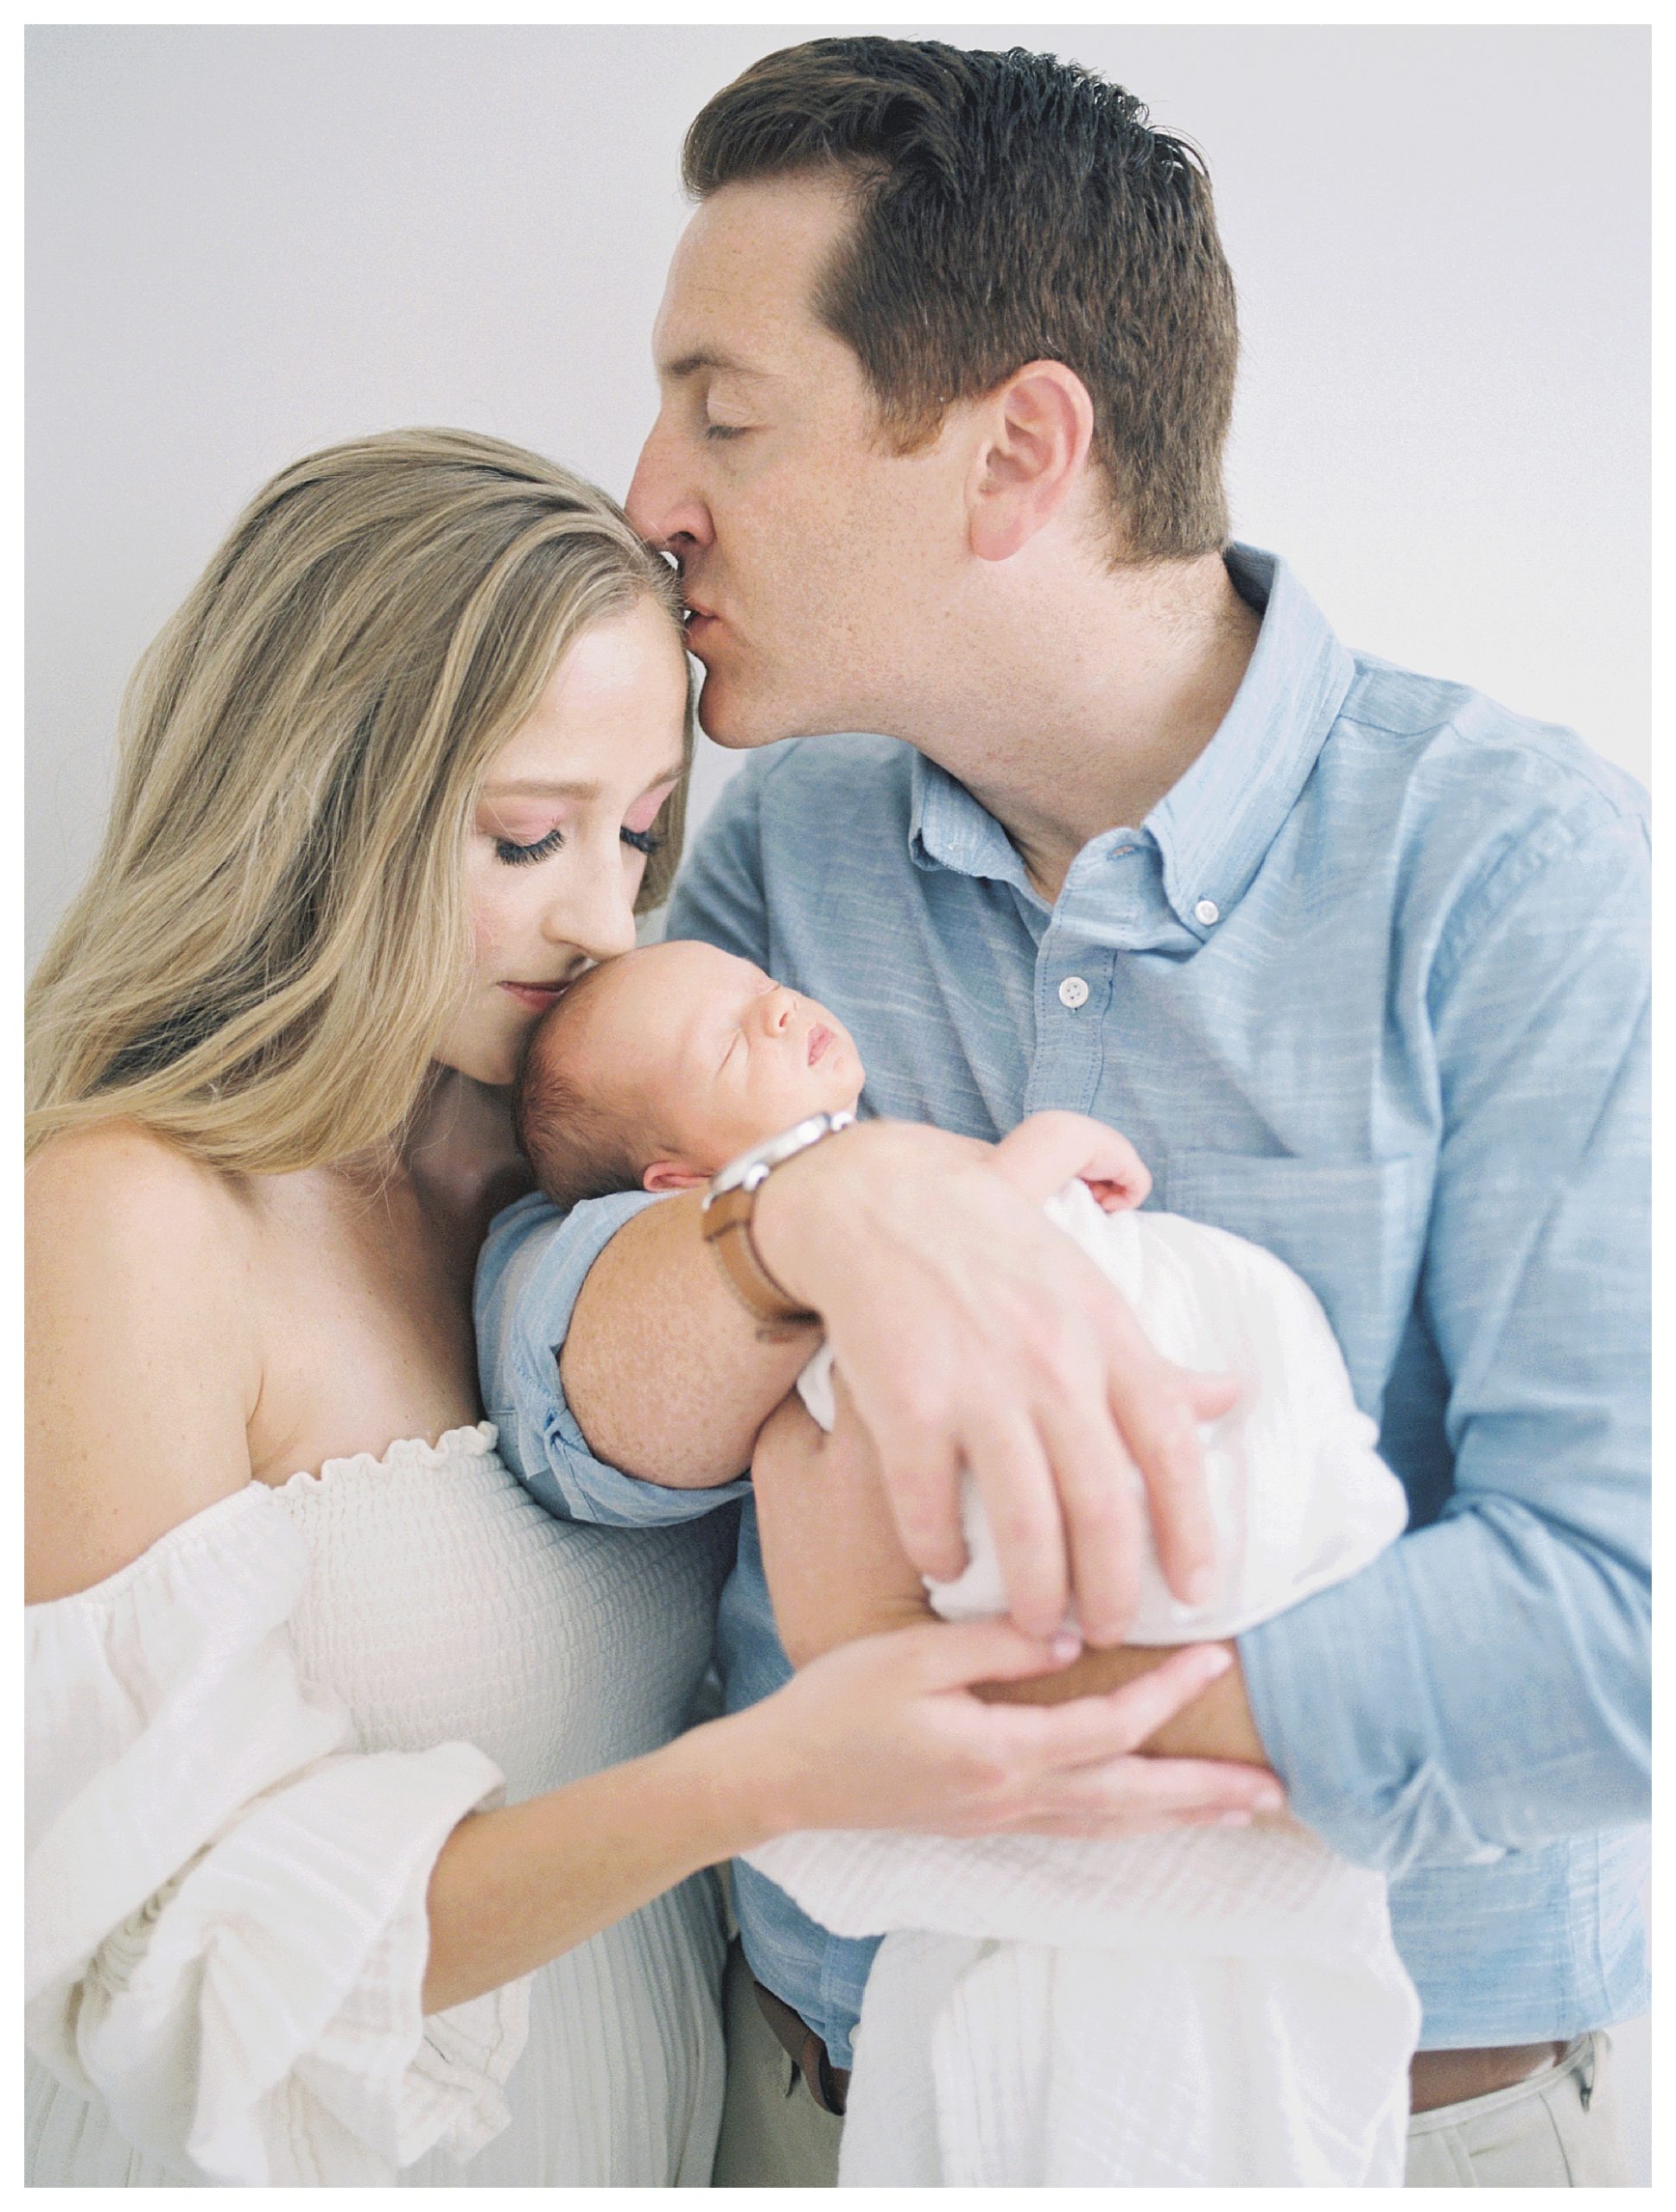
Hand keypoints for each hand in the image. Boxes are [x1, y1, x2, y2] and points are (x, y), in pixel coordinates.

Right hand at [723, 1622, 1283, 1840]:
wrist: (781, 1778)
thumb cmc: (838, 1706)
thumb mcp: (911, 1655)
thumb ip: (994, 1643)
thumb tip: (1068, 1633)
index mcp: (998, 1754)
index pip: (1107, 1728)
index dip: (1167, 1694)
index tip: (1218, 1658)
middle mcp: (1011, 1798)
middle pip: (1131, 1800)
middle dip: (1206, 1793)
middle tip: (1277, 1790)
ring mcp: (999, 1819)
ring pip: (1112, 1824)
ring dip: (1180, 1816)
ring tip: (1240, 1812)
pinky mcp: (985, 1823)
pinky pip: (1079, 1827)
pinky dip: (1129, 1822)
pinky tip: (1149, 1815)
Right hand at [752, 1120, 1236, 1645]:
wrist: (877, 1200)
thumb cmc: (989, 1242)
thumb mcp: (1087, 1284)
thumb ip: (1152, 1355)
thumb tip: (1230, 1395)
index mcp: (1106, 1334)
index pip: (1171, 1445)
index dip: (1193, 1527)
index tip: (1201, 1590)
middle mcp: (1053, 1362)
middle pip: (1104, 1504)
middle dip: (1114, 1587)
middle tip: (1109, 1630)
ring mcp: (980, 1384)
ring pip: (1026, 1523)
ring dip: (1035, 1593)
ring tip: (1037, 1628)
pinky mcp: (907, 1401)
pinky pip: (930, 1506)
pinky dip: (940, 1551)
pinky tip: (944, 1569)